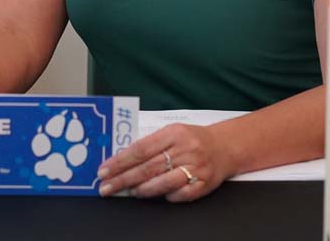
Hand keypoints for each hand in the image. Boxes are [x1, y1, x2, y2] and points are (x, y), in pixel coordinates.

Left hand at [96, 123, 237, 202]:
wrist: (225, 147)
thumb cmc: (192, 139)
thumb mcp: (171, 132)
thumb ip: (150, 144)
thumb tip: (122, 158)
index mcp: (173, 133)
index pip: (140, 149)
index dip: (120, 161)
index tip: (104, 170)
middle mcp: (185, 149)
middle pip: (147, 167)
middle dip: (123, 179)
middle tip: (106, 187)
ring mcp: (195, 167)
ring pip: (163, 182)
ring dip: (142, 189)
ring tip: (129, 191)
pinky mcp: (204, 184)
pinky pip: (181, 194)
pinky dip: (167, 196)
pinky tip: (158, 195)